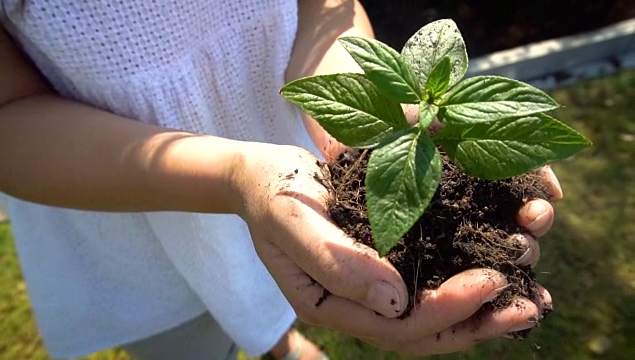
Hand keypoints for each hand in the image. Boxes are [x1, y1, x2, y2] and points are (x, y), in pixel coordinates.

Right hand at [233, 142, 557, 355]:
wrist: (263, 175)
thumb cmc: (272, 195)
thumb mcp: (294, 223)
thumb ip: (336, 263)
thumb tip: (395, 302)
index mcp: (331, 305)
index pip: (395, 326)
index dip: (445, 310)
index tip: (487, 281)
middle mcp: (357, 304)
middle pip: (424, 331)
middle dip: (478, 322)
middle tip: (529, 306)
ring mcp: (373, 285)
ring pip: (433, 312)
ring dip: (483, 310)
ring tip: (531, 298)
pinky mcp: (387, 259)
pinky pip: (431, 279)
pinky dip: (468, 278)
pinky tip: (502, 268)